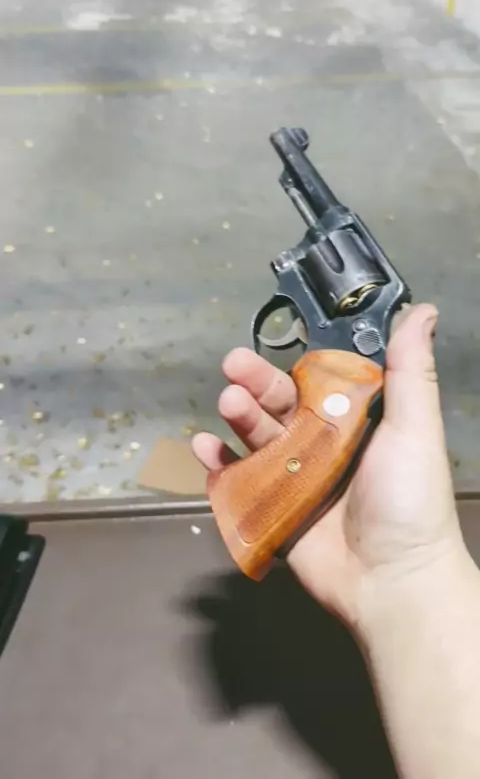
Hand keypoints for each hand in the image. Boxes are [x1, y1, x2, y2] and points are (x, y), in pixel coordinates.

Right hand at [193, 304, 463, 632]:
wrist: (393, 582)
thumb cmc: (409, 501)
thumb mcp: (415, 429)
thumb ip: (410, 371)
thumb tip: (422, 310)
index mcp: (356, 425)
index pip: (317, 383)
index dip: (294, 364)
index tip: (273, 344)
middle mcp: (324, 448)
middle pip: (280, 407)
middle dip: (255, 384)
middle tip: (232, 366)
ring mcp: (296, 481)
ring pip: (257, 441)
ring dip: (239, 419)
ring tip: (227, 403)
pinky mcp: (274, 512)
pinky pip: (240, 484)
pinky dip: (219, 467)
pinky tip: (203, 449)